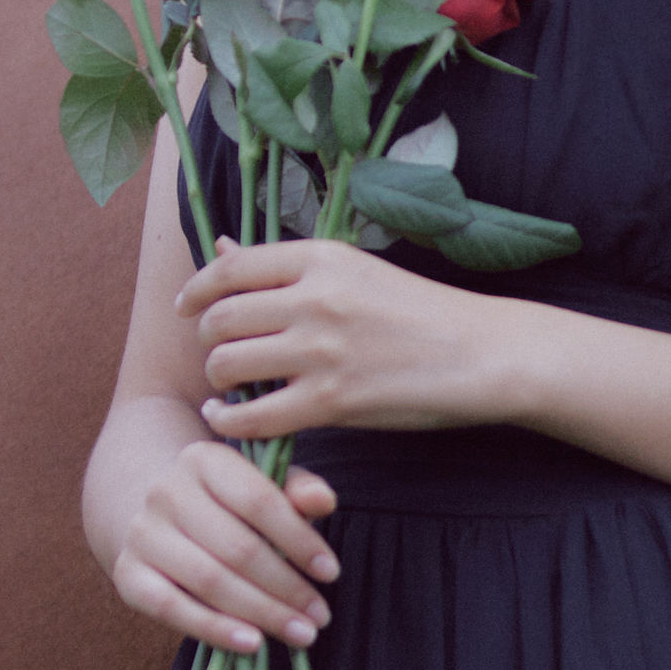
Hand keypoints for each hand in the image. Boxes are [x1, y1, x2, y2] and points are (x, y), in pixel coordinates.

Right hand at [113, 440, 340, 658]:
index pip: (259, 500)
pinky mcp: (127, 573)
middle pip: (237, 547)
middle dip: (286, 587)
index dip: (299, 539)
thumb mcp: (264, 485)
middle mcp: (166, 491)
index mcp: (204, 459)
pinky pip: (170, 608)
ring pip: (209, 580)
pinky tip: (252, 644)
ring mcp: (142, 533)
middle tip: (320, 616)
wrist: (156, 513)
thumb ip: (297, 492)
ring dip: (261, 613)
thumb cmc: (227, 503)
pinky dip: (214, 629)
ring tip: (301, 634)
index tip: (331, 572)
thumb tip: (324, 501)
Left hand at [184, 238, 496, 441]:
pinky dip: (229, 422)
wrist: (483, 353)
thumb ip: (287, 268)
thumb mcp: (357, 272)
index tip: (187, 309)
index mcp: (324, 257)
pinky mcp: (331, 402)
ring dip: (218, 380)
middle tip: (221, 355)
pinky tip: (230, 420)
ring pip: (227, 365)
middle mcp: (317, 298)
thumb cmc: (423, 312)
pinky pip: (252, 417)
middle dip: (208, 340)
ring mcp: (323, 350)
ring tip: (230, 388)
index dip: (197, 291)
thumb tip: (221, 247)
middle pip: (221, 318)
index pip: (232, 268)